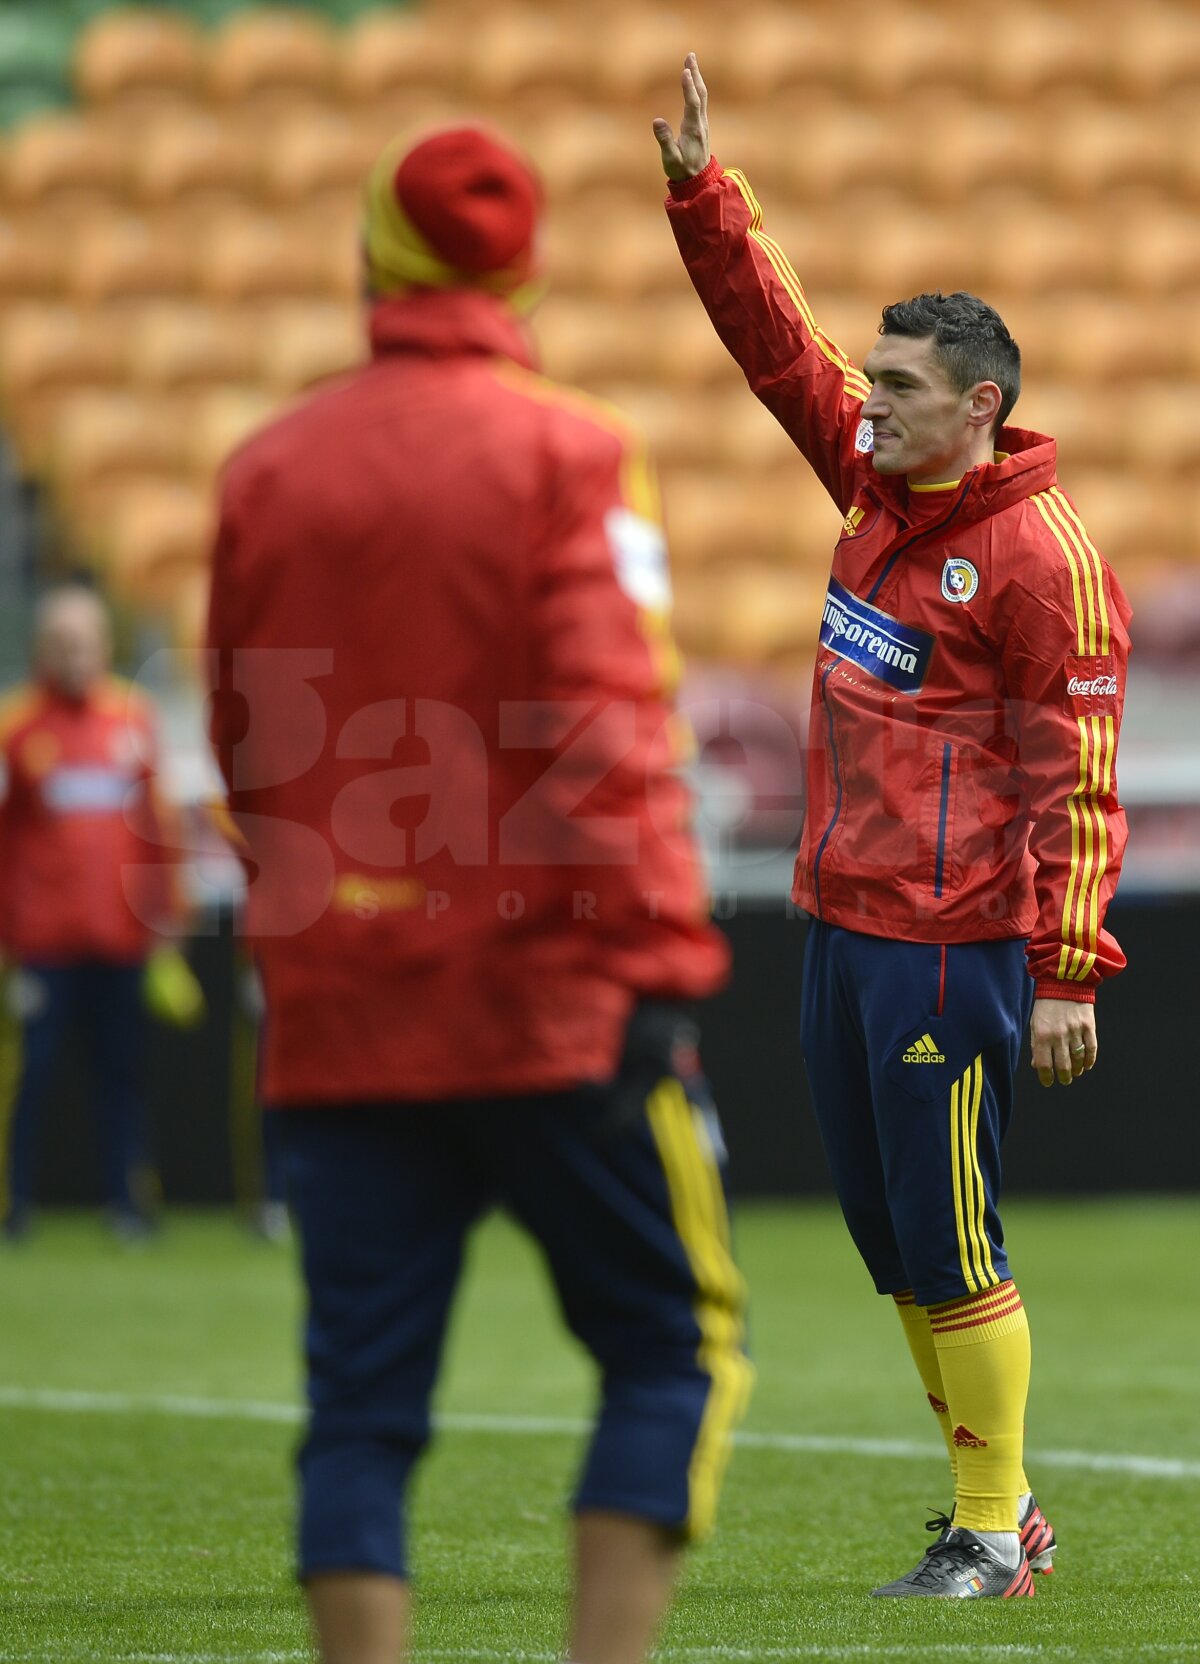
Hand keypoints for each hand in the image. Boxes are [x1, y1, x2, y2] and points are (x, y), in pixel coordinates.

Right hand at [652, 51, 710, 181]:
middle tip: (690, 56)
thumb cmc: (682, 171)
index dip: (689, 87)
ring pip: (702, 96)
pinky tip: (693, 81)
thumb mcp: (671, 159)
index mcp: (693, 130)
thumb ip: (664, 140)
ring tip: (690, 62)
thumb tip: (656, 121)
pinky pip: (700, 101)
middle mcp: (700, 124)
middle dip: (695, 74)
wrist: (698, 181)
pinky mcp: (700, 125)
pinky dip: (696, 88)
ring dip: (696, 78)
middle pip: (700, 94)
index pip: (692, 104)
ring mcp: (702, 124)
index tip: (685, 71)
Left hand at [1030, 998, 1096, 1086]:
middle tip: (1064, 1080)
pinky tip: (1086, 1065)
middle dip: (1064, 1077)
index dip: (1046, 1077)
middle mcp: (1059, 1036)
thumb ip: (1036, 1045)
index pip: (1044, 1064)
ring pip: (1078, 1060)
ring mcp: (1075, 1032)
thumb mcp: (1035, 1024)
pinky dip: (1089, 1061)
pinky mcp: (1089, 1027)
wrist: (1064, 983)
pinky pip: (1091, 1049)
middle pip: (1063, 1066)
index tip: (1048, 1082)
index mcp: (1042, 1035)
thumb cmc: (1046, 1005)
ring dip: (1077, 1070)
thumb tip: (1037, 1066)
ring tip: (1075, 1073)